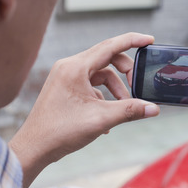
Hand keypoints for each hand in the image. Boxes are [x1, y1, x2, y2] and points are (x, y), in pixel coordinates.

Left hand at [9, 32, 159, 187]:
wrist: (34, 147)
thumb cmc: (60, 131)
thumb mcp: (101, 119)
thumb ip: (130, 111)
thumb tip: (154, 108)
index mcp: (75, 68)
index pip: (110, 46)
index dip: (132, 41)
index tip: (150, 40)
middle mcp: (68, 67)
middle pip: (106, 58)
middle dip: (125, 72)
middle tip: (137, 87)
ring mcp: (65, 77)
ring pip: (100, 74)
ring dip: (116, 89)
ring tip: (123, 107)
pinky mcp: (65, 89)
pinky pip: (91, 85)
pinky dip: (104, 97)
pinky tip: (107, 117)